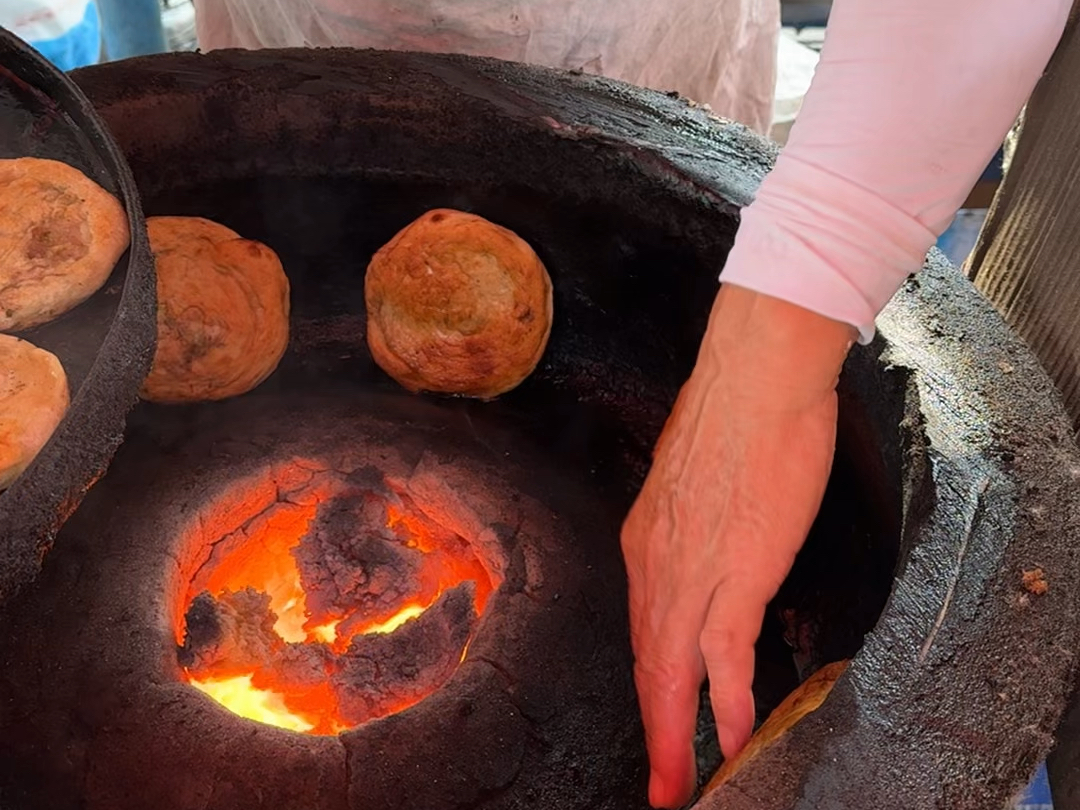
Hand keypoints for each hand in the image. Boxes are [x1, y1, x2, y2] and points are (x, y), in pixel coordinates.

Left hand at [620, 284, 854, 808]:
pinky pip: (725, 655)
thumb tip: (712, 543)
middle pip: (650, 667)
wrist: (755, 376)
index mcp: (647, 542)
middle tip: (660, 785)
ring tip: (680, 785)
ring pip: (675, 673)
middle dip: (653, 733)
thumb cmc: (733, 416)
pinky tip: (730, 738)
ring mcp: (694, 571)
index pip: (644, 632)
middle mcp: (657, 565)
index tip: (654, 721)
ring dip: (678, 737)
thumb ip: (696, 524)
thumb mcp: (698, 481)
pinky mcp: (738, 571)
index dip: (650, 685)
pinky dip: (726, 702)